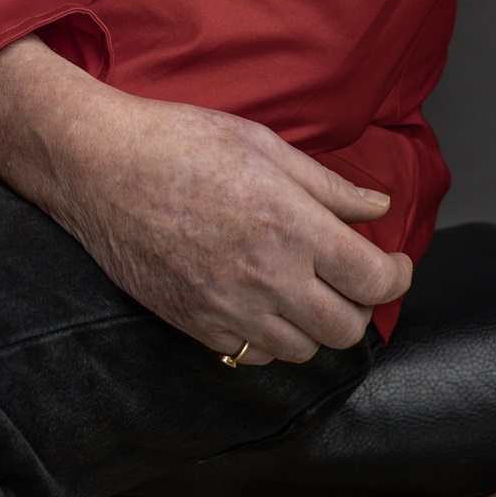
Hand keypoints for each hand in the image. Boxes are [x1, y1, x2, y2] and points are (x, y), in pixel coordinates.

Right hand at [0, 39, 410, 365]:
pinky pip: (256, 355)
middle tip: (349, 275)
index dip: (396, 276)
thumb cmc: (178, 140)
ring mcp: (230, 308)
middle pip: (347, 327)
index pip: (373, 280)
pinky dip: (272, 336)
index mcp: (291, 224)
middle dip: (360, 304)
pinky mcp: (197, 324)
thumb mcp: (261, 142)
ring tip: (305, 286)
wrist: (99, 166)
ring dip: (316, 323)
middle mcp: (267, 276)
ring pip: (304, 349)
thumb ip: (326, 185)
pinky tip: (262, 299)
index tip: (393, 263)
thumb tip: (377, 208)